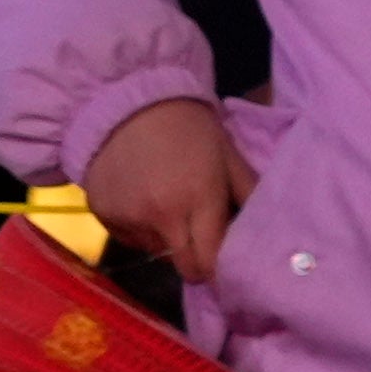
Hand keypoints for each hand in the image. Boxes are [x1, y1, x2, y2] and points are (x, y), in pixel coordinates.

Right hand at [83, 95, 252, 289]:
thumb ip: (250, 195)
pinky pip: (130, 238)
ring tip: (166, 203)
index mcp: (199, 200)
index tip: (226, 265)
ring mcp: (128, 218)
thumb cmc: (188, 127)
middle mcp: (161, 217)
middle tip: (200, 238)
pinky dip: (139, 227)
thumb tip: (268, 233)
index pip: (211, 263)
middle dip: (197, 260)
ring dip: (167, 239)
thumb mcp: (227, 156)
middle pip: (185, 268)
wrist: (127, 101)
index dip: (221, 271)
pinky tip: (140, 197)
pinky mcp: (102, 215)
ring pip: (157, 252)